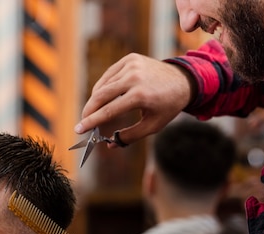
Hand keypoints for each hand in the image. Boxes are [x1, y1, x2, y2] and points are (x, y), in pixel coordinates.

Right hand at [74, 53, 194, 146]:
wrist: (184, 80)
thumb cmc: (168, 106)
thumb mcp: (152, 126)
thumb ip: (130, 136)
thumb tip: (109, 144)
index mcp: (141, 95)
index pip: (108, 110)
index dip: (91, 121)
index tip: (79, 129)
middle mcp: (135, 77)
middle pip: (100, 96)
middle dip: (88, 111)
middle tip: (82, 123)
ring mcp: (131, 65)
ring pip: (103, 86)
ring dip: (95, 101)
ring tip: (95, 113)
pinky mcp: (129, 59)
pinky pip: (109, 76)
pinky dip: (103, 88)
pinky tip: (102, 98)